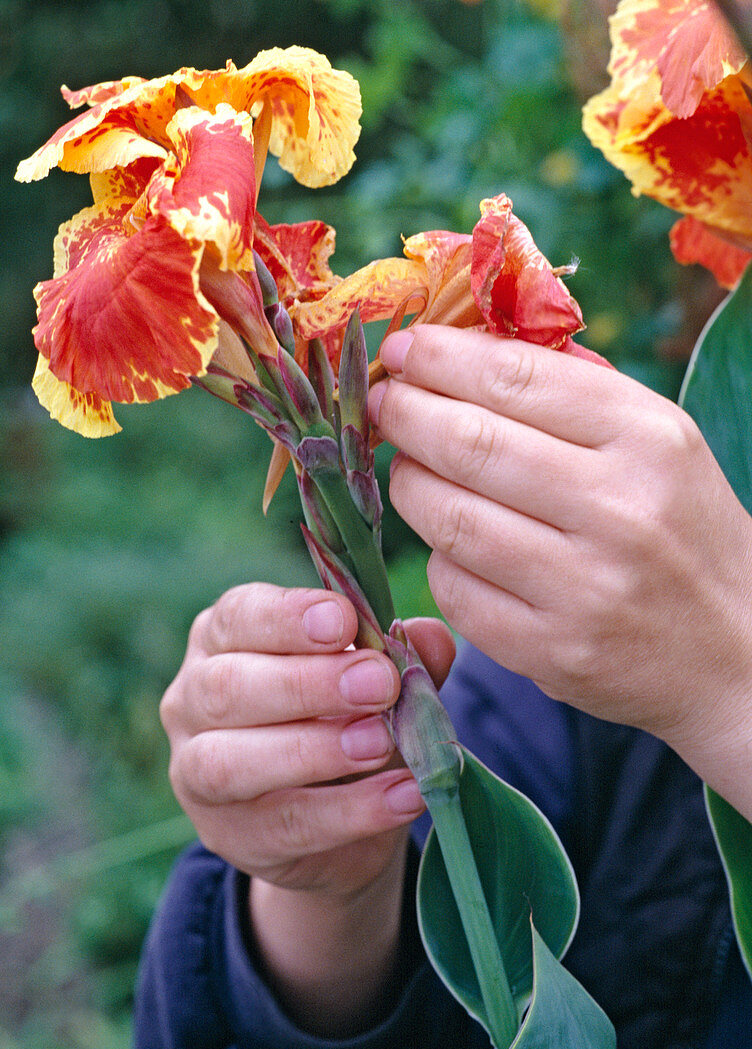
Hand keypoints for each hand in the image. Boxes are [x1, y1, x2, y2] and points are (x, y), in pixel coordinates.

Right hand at [161, 582, 454, 1033]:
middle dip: (307, 684)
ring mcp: (195, 773)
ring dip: (313, 750)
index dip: (287, 617)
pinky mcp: (229, 835)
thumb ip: (401, 656)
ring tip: (382, 741)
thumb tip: (433, 637)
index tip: (344, 620)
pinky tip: (405, 795)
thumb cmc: (344, 719)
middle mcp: (193, 699)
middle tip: (380, 683)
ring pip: (232, 761)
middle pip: (228, 686)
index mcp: (224, 638)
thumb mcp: (375, 681)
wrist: (337, 823)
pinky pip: (283, 824)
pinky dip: (351, 811)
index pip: (239, 615)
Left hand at [370, 325, 751, 817]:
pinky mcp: (549, 650)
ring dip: (408, 482)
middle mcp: (618, 510)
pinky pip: (453, 587)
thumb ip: (571, 390)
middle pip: (468, 443)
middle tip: (384, 403)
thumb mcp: (657, 441)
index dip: (440, 358)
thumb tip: (463, 345)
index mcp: (647, 439)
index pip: (515, 377)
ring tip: (408, 465)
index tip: (403, 350)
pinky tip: (451, 540)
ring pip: (447, 517)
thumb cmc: (682, 528)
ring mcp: (581, 587)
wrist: (733, 650)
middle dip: (405, 413)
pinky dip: (437, 555)